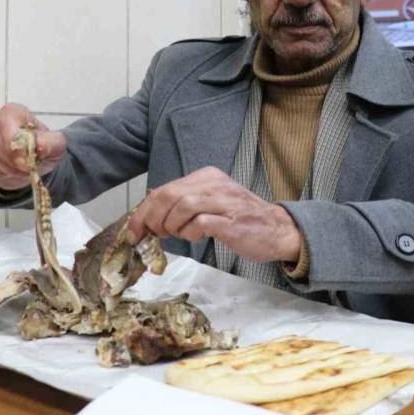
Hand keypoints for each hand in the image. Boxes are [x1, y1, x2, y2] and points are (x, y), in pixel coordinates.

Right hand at [0, 103, 66, 189]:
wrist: (32, 160)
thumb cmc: (42, 148)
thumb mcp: (56, 146)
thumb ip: (51, 143)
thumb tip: (38, 145)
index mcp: (13, 112)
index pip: (6, 126)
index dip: (16, 148)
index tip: (28, 162)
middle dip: (8, 161)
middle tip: (24, 171)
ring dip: (1, 169)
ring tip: (17, 172)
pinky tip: (2, 173)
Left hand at [126, 167, 303, 262]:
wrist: (278, 229)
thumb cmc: (241, 220)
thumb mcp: (211, 204)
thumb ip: (184, 206)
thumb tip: (151, 220)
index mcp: (207, 177)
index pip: (165, 189)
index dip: (144, 211)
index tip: (135, 230)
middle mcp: (215, 184)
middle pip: (169, 195)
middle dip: (152, 219)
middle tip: (151, 235)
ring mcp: (225, 202)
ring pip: (182, 206)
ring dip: (171, 226)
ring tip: (177, 236)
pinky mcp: (232, 221)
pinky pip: (200, 224)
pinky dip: (190, 233)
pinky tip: (196, 238)